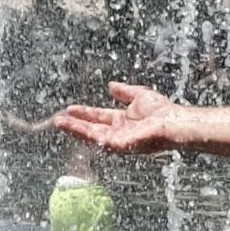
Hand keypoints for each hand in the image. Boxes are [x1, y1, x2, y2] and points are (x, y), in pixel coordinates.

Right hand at [55, 82, 182, 156]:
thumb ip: (124, 92)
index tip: (70, 108)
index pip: (99, 117)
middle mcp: (117, 132)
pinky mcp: (117, 145)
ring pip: (90, 135)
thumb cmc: (161, 111)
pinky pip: (96, 139)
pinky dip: (82, 133)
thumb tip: (111, 85)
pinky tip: (72, 127)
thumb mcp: (139, 95)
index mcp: (122, 121)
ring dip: (74, 129)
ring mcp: (116, 140)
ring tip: (58, 123)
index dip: (84, 113)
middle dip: (74, 123)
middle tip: (58, 119)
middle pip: (91, 128)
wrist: (171, 122)